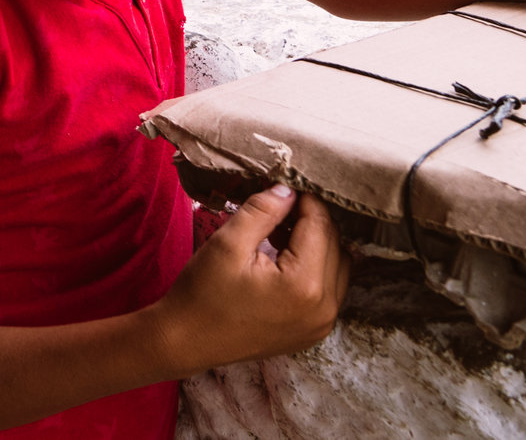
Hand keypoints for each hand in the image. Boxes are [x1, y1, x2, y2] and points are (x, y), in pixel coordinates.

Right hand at [152, 185, 345, 373]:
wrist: (187, 341)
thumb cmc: (203, 293)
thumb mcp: (228, 243)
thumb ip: (263, 211)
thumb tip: (288, 189)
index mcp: (305, 284)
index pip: (320, 225)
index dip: (306, 198)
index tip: (286, 183)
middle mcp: (323, 308)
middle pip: (334, 244)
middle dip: (312, 220)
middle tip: (280, 206)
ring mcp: (321, 324)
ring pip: (338, 266)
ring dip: (317, 244)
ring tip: (281, 233)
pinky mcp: (313, 331)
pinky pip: (330, 289)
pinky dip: (315, 268)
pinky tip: (285, 259)